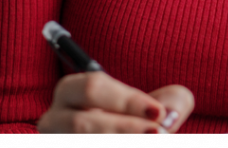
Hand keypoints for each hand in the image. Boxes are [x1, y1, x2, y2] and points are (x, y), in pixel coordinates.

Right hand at [37, 72, 194, 133]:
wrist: (122, 132)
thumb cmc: (138, 119)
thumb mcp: (155, 104)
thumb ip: (173, 100)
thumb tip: (171, 115)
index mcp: (71, 90)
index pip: (94, 88)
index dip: (128, 102)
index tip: (158, 113)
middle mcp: (54, 119)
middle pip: (81, 124)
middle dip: (123, 127)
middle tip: (156, 132)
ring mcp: (57, 139)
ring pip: (82, 139)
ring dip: (120, 139)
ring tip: (153, 137)